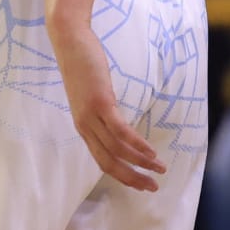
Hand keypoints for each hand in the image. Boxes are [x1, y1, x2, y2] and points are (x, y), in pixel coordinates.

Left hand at [49, 18, 164, 192]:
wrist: (70, 42)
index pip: (102, 161)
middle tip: (153, 188)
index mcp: (84, 127)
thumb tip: (119, 123)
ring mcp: (92, 115)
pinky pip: (121, 131)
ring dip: (141, 162)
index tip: (141, 183)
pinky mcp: (100, 103)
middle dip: (133, 178)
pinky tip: (151, 151)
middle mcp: (85, 126)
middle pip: (109, 163)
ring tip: (160, 168)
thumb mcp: (92, 95)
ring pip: (117, 150)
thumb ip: (103, 113)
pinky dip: (137, 144)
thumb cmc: (83, 66)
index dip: (122, 175)